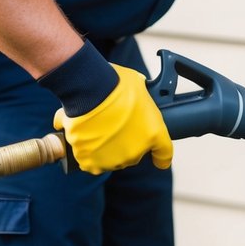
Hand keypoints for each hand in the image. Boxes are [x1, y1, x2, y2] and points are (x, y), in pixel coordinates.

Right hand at [52, 64, 172, 173]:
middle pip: (131, 154)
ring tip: (94, 128)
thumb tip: (136, 90)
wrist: (92, 91)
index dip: (159, 156)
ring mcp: (113, 159)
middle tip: (112, 124)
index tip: (156, 158)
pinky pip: (88, 161)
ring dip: (103, 147)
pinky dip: (84, 150)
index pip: (164, 155)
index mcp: (154, 134)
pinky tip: (80, 135)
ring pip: (109, 159)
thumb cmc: (116, 84)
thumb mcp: (140, 87)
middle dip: (123, 142)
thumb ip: (141, 98)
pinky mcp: (91, 161)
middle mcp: (135, 152)